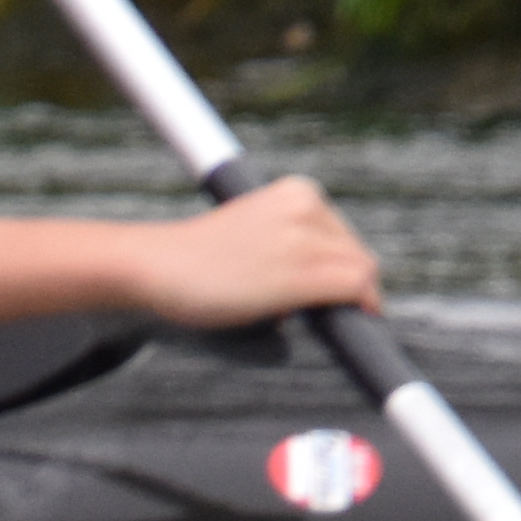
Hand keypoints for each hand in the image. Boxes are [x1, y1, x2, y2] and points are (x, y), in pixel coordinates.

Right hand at [114, 175, 381, 332]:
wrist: (157, 266)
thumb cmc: (196, 259)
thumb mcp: (254, 233)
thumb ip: (292, 248)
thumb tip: (326, 290)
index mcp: (296, 192)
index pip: (345, 237)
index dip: (345, 271)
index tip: (338, 298)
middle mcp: (306, 207)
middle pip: (358, 255)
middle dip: (350, 287)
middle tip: (324, 315)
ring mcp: (305, 239)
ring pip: (363, 274)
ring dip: (352, 303)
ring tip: (321, 322)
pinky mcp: (302, 273)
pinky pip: (357, 290)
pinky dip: (361, 312)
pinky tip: (345, 328)